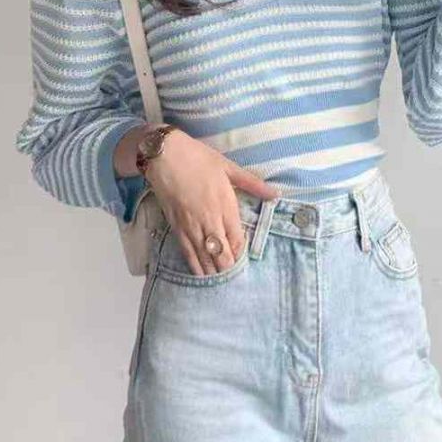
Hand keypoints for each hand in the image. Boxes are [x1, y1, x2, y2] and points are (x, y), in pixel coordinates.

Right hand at [144, 129, 280, 275]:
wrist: (165, 155)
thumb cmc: (199, 158)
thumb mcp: (229, 167)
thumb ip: (253, 183)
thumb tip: (276, 193)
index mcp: (225, 205)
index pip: (236, 240)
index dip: (240, 254)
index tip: (243, 260)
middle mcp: (209, 220)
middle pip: (221, 254)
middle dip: (228, 268)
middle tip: (234, 279)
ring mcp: (192, 226)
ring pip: (205, 257)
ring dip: (214, 272)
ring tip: (222, 285)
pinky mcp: (176, 227)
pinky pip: (187, 253)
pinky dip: (195, 266)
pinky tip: (201, 276)